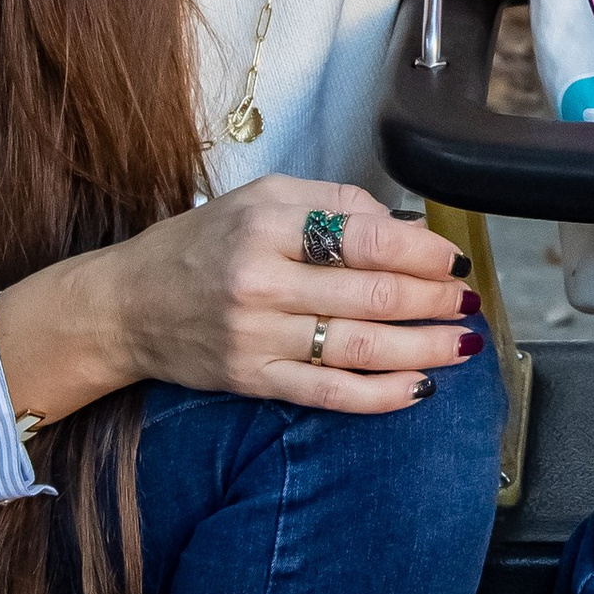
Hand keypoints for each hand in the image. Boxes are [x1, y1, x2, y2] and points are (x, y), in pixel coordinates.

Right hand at [0, 179, 478, 423]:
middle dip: (433, 300)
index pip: (364, 237)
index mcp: (266, 225)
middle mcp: (261, 281)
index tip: (452, 258)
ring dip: (425, 347)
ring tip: (463, 342)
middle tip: (466, 300)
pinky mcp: (253, 381)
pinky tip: (419, 388)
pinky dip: (382, 395)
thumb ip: (331, 203)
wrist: (127, 306)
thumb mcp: (259, 198)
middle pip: (372, 295)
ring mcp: (257, 337)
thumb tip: (403, 229)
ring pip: (361, 348)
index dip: (422, 251)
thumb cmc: (200, 246)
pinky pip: (330, 394)